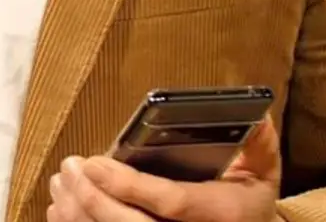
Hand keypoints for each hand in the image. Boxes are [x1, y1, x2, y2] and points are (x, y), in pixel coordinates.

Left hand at [47, 117, 280, 220]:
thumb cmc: (248, 205)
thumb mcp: (263, 174)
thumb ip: (257, 143)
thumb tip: (254, 113)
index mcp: (223, 215)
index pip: (172, 202)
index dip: (129, 185)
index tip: (93, 163)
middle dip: (94, 200)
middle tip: (70, 168)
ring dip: (79, 214)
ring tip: (61, 182)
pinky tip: (62, 208)